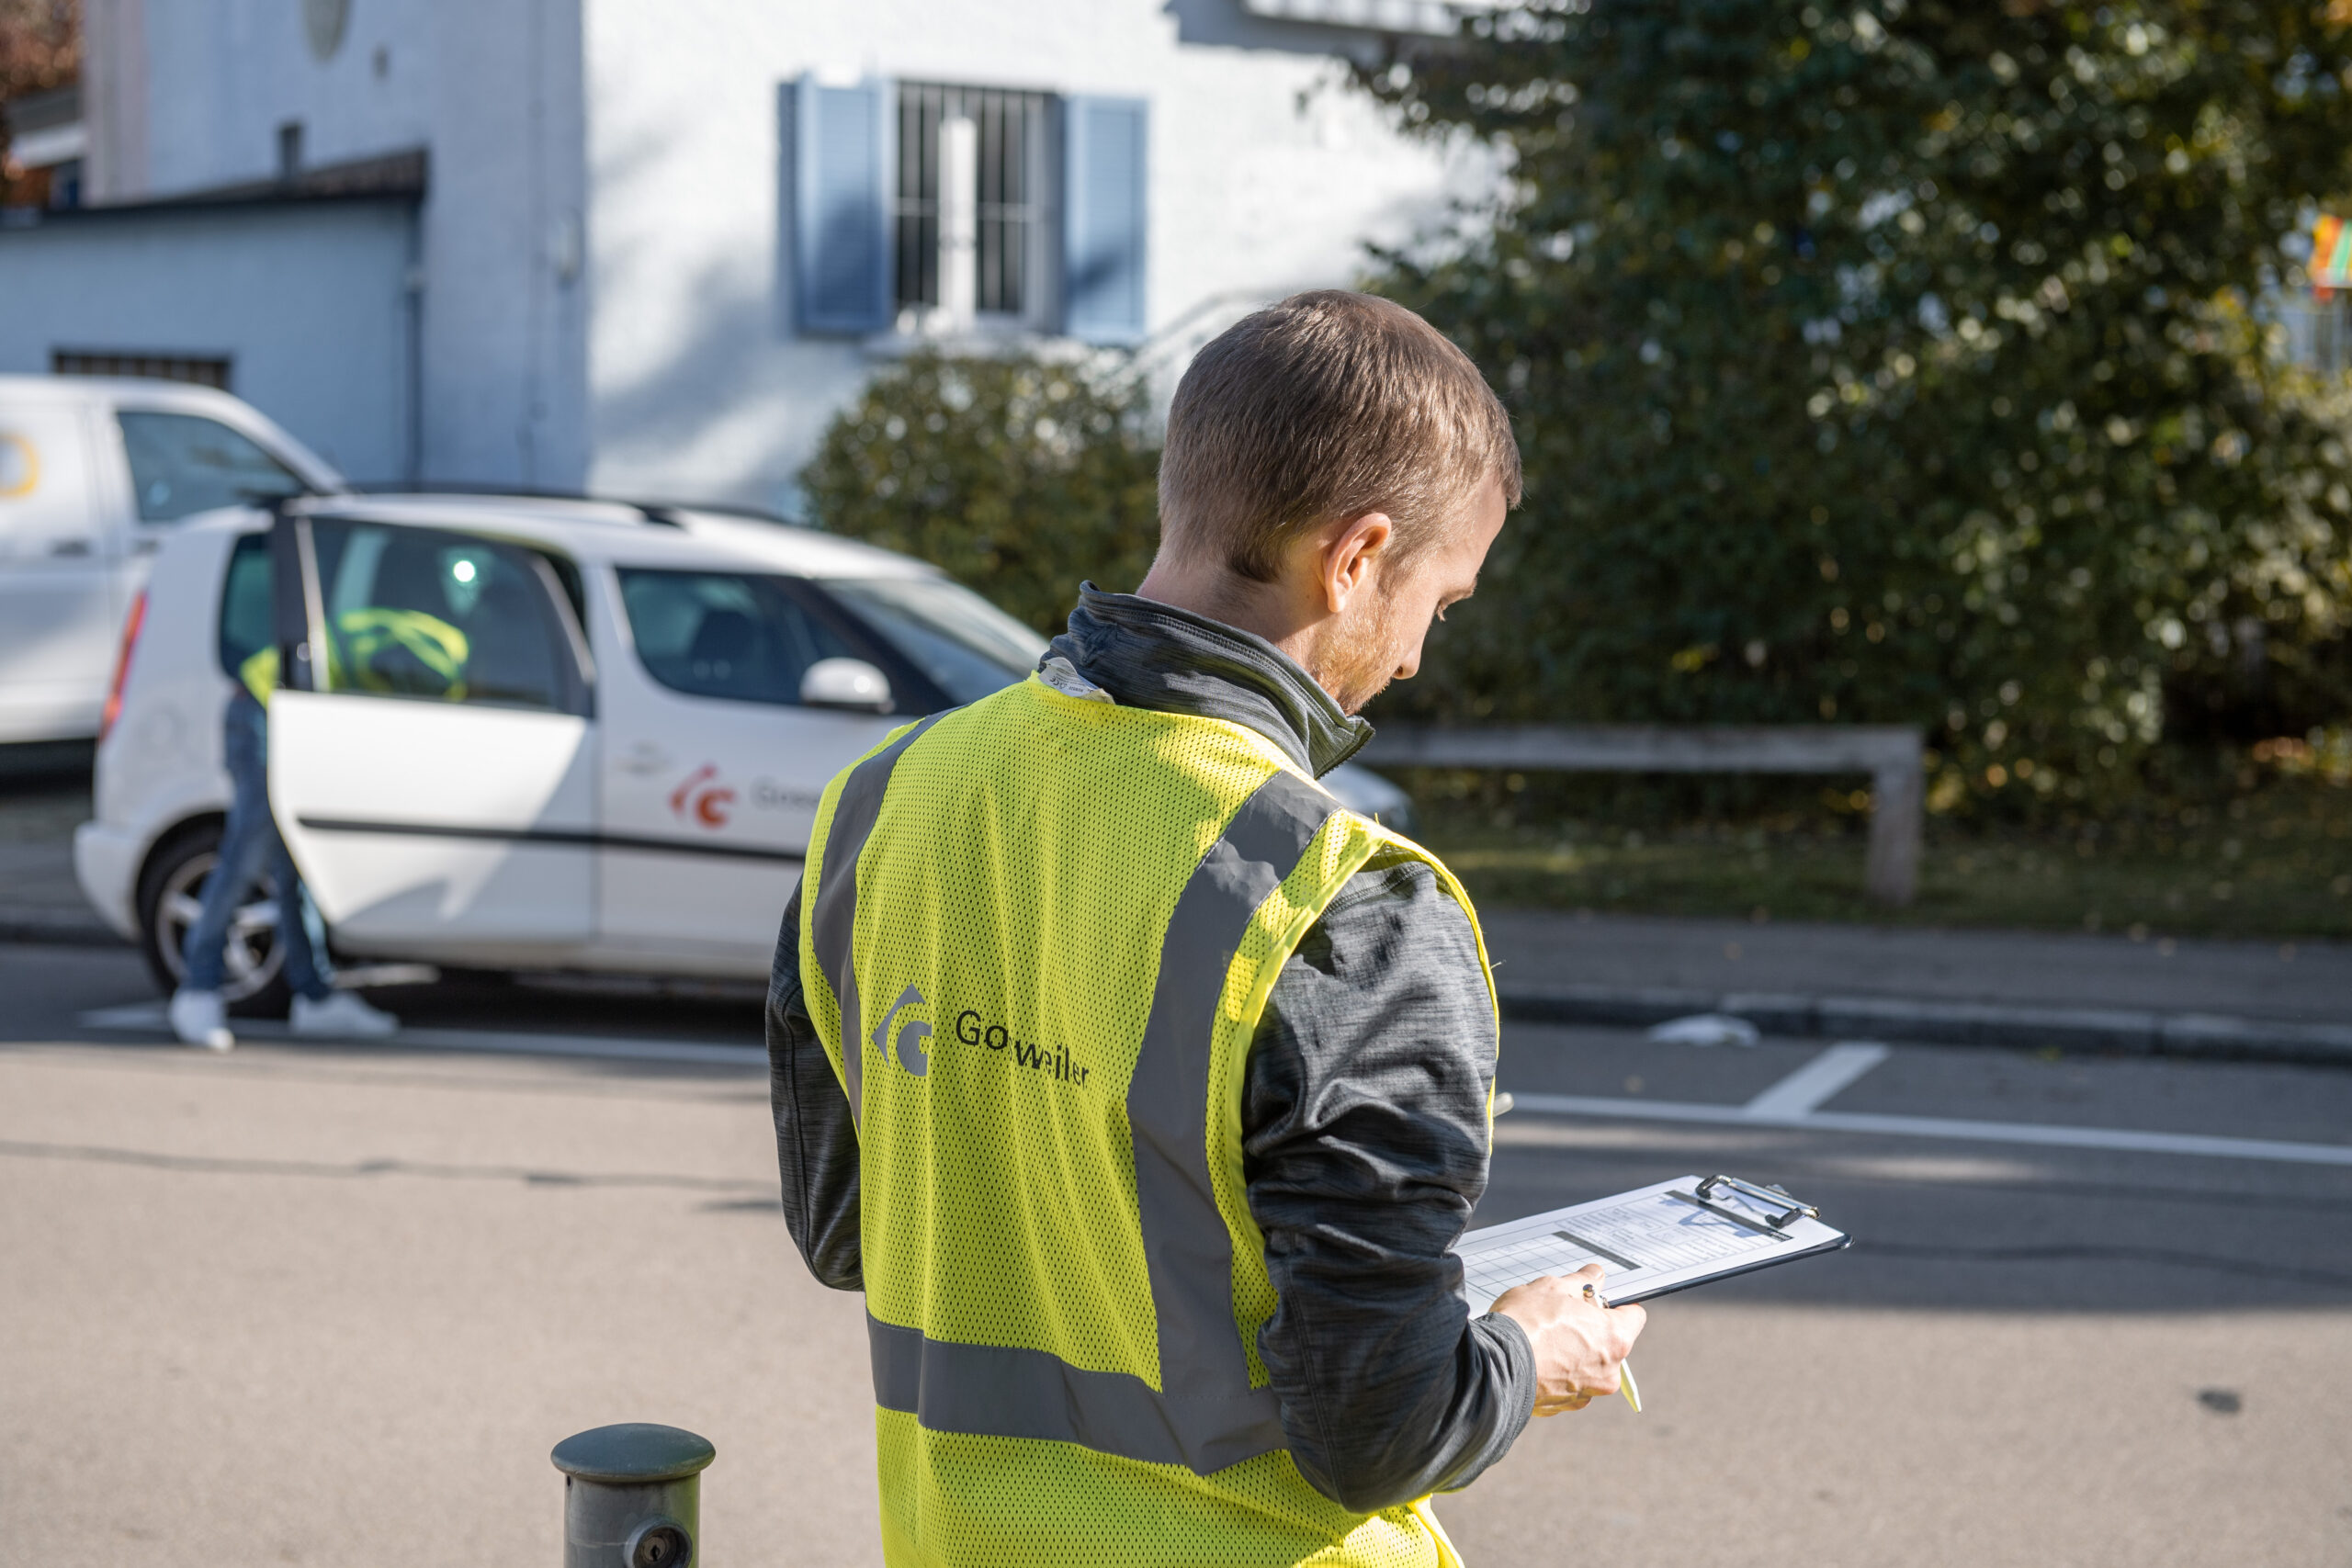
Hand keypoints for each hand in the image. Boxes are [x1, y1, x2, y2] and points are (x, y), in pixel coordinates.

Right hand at [1491, 1263, 1646, 1416]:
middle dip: (1591, 1329)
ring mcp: (1587, 1393)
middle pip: (1610, 1342)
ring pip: (1588, 1365)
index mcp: (1615, 1338)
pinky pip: (1568, 1383)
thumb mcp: (1553, 1287)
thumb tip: (1595, 1275)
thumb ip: (1582, 1281)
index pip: (1634, 1316)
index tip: (1597, 1301)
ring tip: (1544, 1339)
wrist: (1492, 1365)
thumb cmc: (1525, 1325)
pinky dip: (1557, 1372)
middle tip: (1562, 1316)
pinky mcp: (1564, 1406)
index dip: (1615, 1304)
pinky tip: (1536, 1359)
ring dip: (1574, 1353)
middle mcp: (1608, 1371)